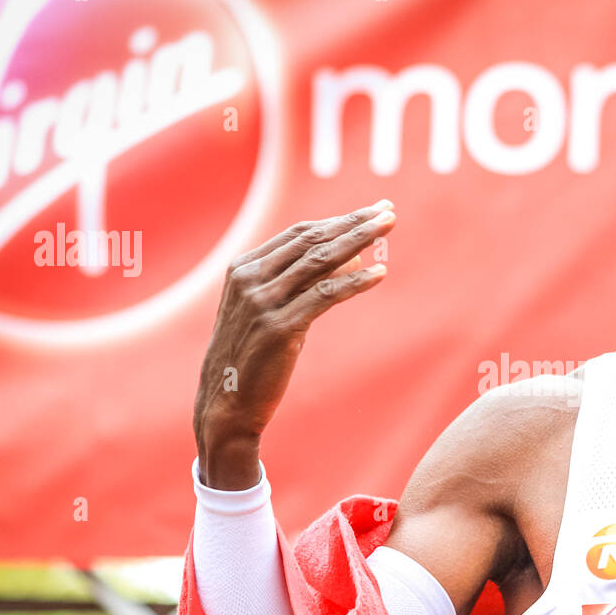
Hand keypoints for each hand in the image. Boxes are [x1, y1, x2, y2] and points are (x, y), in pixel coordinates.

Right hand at [193, 200, 395, 487]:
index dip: (338, 220)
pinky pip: (325, 296)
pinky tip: (380, 272)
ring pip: (321, 261)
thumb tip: (353, 258)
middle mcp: (250, 279)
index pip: (299, 233)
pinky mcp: (279, 328)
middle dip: (354, 222)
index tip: (371, 211)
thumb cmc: (252, 358)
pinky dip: (355, 281)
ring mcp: (262, 302)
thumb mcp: (271, 311)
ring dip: (360, 240)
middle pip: (312, 240)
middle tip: (387, 210)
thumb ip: (303, 284)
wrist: (226, 404)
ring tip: (389, 226)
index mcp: (243, 268)